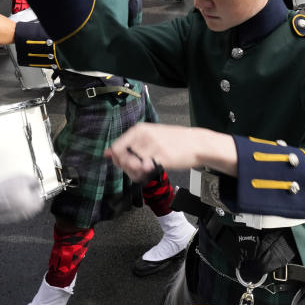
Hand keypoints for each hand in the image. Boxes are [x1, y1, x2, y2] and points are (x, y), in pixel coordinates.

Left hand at [105, 124, 237, 180]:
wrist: (197, 144)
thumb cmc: (174, 140)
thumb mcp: (150, 135)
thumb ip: (129, 143)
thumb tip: (107, 153)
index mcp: (139, 129)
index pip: (115, 148)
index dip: (117, 159)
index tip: (126, 163)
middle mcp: (143, 137)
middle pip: (122, 159)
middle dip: (126, 168)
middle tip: (137, 169)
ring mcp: (152, 148)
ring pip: (132, 167)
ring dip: (136, 173)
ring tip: (145, 170)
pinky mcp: (161, 159)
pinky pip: (144, 172)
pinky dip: (144, 175)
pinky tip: (151, 171)